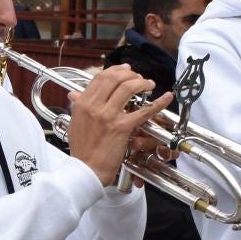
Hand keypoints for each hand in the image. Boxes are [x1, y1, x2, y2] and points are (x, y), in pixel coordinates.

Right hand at [67, 66, 172, 186]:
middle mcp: (94, 106)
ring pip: (129, 88)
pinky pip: (144, 111)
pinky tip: (166, 97)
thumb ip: (77, 106)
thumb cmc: (82, 150)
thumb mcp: (74, 123)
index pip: (100, 78)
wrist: (86, 169)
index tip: (126, 70)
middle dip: (131, 74)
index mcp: (82, 103)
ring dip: (142, 83)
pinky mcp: (122, 127)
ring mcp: (108, 115)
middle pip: (115, 78)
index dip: (116, 70)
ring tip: (149, 84)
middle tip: (139, 77)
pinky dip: (158, 103)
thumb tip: (74, 95)